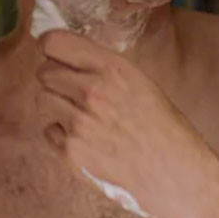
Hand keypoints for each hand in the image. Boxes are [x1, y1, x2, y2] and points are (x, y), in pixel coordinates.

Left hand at [36, 30, 218, 217]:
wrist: (175, 175)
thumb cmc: (162, 127)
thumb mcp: (139, 82)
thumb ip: (102, 66)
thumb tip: (65, 55)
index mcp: (111, 68)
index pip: (55, 42)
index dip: (49, 47)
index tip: (51, 54)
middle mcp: (92, 91)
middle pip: (44, 72)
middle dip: (55, 80)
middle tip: (75, 94)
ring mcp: (79, 122)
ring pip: (43, 99)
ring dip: (58, 106)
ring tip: (85, 119)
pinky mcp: (71, 151)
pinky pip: (49, 131)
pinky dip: (62, 136)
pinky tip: (87, 141)